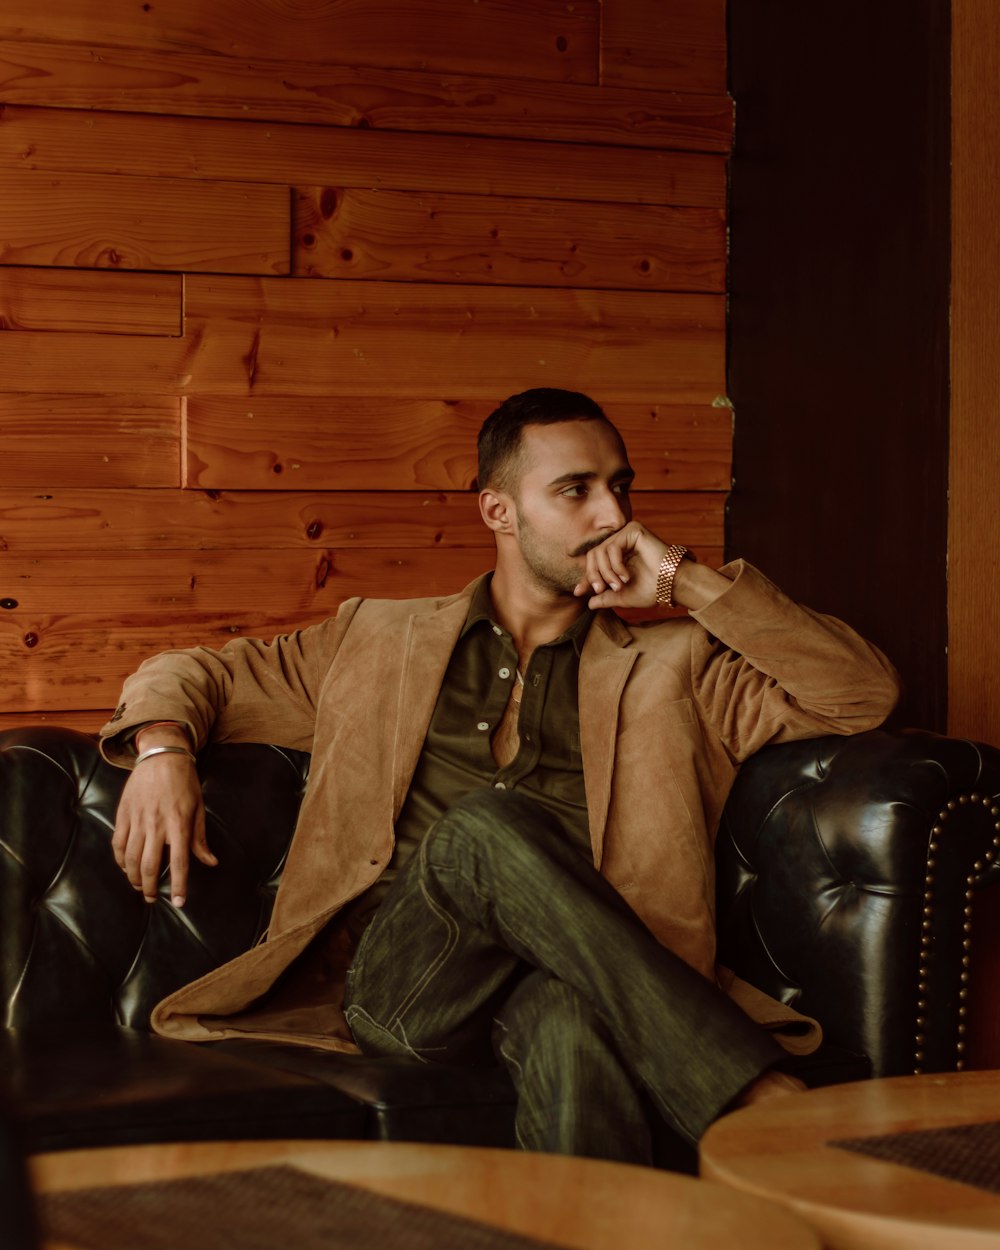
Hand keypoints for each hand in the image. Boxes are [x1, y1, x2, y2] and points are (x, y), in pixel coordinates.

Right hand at [111, 730, 215, 906]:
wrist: (162, 756)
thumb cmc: (185, 783)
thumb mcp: (199, 808)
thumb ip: (200, 838)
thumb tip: (210, 862)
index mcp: (178, 824)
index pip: (179, 863)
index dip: (179, 885)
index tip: (179, 902)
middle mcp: (156, 825)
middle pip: (149, 865)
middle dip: (149, 888)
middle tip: (152, 898)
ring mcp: (137, 820)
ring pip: (129, 858)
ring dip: (133, 877)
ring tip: (139, 886)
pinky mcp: (123, 814)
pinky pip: (117, 843)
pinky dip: (119, 860)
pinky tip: (125, 867)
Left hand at [572, 521, 669, 608]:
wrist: (672, 585)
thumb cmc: (652, 590)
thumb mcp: (622, 596)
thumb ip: (605, 597)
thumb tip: (589, 603)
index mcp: (618, 556)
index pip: (595, 563)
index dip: (586, 577)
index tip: (579, 592)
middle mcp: (621, 542)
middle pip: (593, 555)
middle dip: (594, 575)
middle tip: (601, 589)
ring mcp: (626, 534)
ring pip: (600, 551)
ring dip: (606, 572)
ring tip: (619, 585)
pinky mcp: (633, 529)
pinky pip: (612, 546)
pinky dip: (615, 565)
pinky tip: (626, 576)